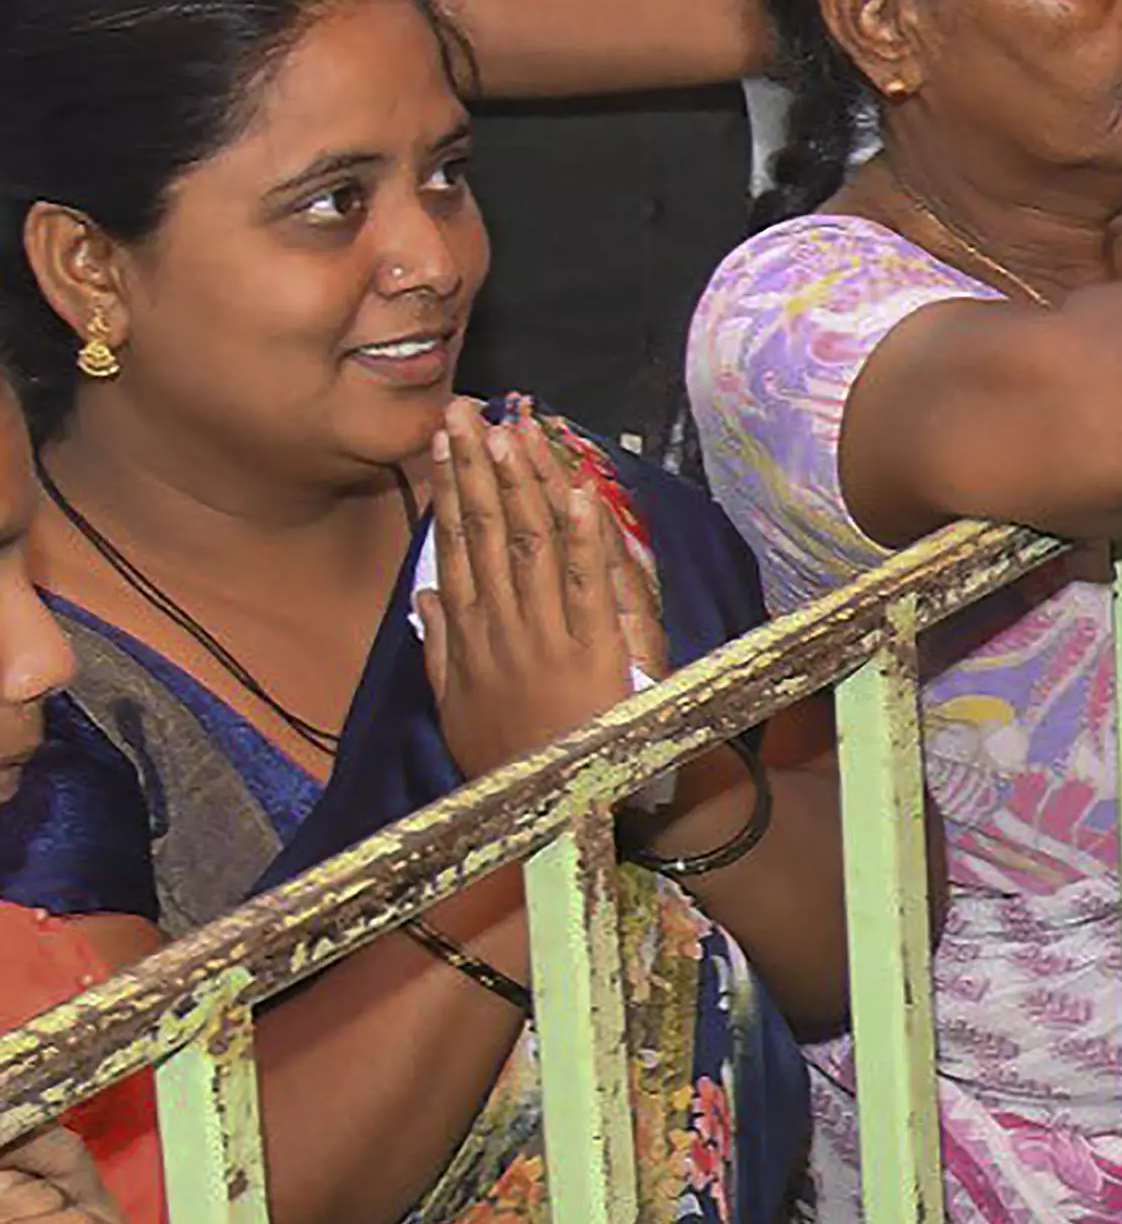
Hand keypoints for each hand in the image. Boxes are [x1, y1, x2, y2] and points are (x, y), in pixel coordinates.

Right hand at [419, 402, 666, 789]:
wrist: (566, 813)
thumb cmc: (518, 761)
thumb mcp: (458, 709)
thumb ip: (440, 650)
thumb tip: (423, 597)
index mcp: (471, 637)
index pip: (457, 547)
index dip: (451, 491)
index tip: (443, 443)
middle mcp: (503, 629)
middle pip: (487, 534)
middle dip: (476, 468)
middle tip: (463, 411)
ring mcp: (546, 638)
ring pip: (531, 547)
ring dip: (523, 486)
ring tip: (511, 431)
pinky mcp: (595, 653)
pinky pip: (586, 586)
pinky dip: (582, 540)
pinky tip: (575, 495)